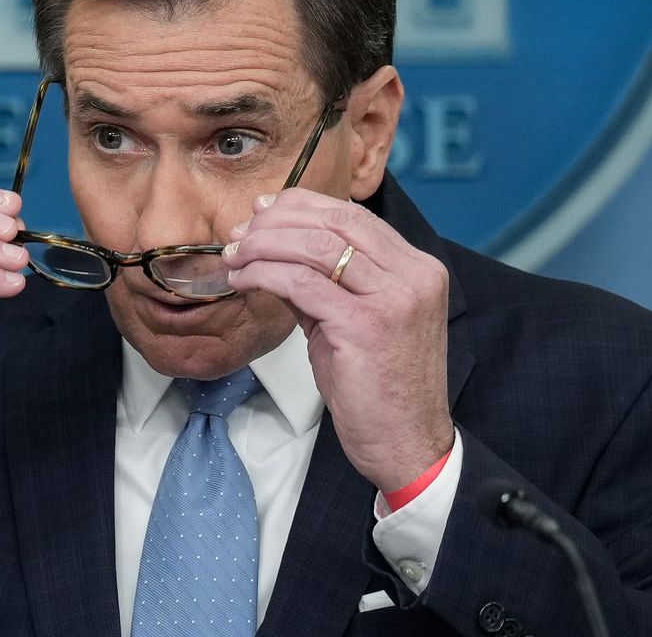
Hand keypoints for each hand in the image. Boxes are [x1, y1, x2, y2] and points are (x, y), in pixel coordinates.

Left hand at [221, 187, 453, 495]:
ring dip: (263, 245)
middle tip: (239, 233)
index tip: (263, 211)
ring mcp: (393, 299)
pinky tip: (243, 280)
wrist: (407, 444)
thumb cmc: (380, 388)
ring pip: (315, 246)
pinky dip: (264, 274)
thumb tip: (274, 247)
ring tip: (234, 256)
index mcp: (418, 268)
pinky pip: (301, 284)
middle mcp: (413, 276)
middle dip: (277, 220)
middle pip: (334, 221)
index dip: (302, 206)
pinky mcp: (365, 326)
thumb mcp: (358, 320)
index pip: (353, 215)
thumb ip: (326, 281)